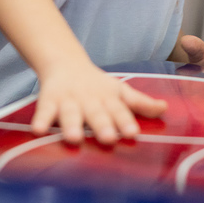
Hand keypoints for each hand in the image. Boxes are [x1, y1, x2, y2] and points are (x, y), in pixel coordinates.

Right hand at [32, 60, 166, 144]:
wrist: (65, 64)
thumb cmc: (98, 86)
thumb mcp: (120, 91)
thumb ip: (140, 103)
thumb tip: (165, 109)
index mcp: (109, 98)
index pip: (120, 109)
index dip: (126, 120)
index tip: (133, 133)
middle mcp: (90, 99)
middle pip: (97, 113)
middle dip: (102, 125)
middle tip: (108, 138)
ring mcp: (69, 100)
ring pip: (71, 113)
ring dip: (72, 125)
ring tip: (73, 139)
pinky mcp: (49, 100)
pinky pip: (44, 111)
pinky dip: (41, 120)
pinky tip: (39, 131)